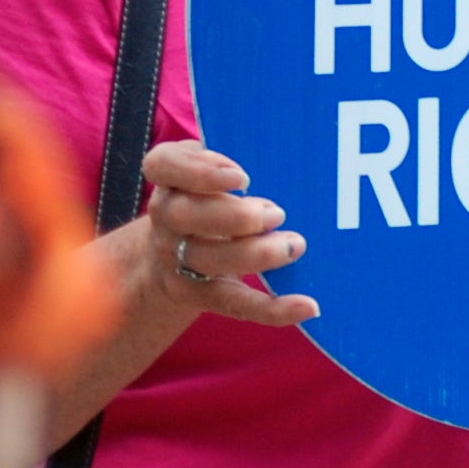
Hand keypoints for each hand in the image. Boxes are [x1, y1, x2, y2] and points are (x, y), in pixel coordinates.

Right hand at [133, 138, 318, 329]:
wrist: (172, 248)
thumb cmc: (212, 194)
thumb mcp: (212, 168)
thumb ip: (234, 159)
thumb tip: (290, 161)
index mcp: (167, 178)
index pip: (161, 166)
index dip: (200, 171)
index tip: (242, 177)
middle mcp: (164, 216)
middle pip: (184, 216)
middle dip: (235, 217)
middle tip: (278, 214)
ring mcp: (174, 258)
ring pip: (206, 260)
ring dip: (255, 254)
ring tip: (293, 245)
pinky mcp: (195, 293)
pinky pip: (232, 303)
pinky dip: (272, 308)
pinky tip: (307, 305)